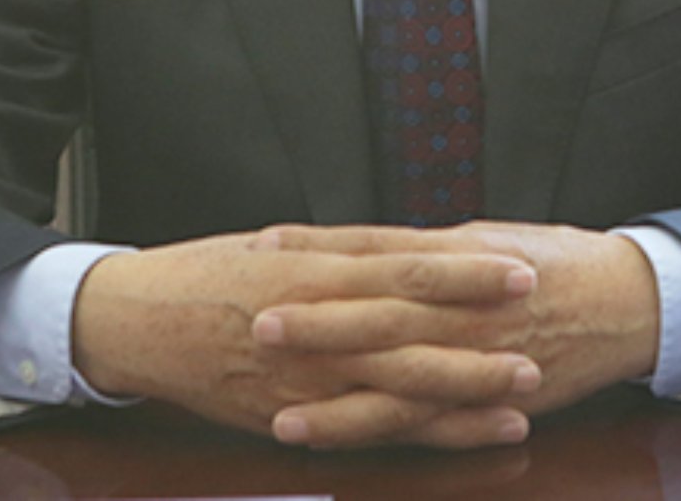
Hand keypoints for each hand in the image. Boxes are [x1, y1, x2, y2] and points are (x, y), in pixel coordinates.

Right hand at [68, 230, 545, 448]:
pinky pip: (366, 428)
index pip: (405, 264)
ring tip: (524, 391)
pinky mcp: (292, 414)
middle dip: (481, 327)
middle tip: (543, 324)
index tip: (519, 262)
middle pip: (412, 325)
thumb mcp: (277, 249)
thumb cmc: (208, 277)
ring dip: (464, 388)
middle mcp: (316, 321)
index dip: (465, 268)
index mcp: (316, 269)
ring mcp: (305, 375)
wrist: (138, 321)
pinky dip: (418, 432)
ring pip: (397, 384)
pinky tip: (462, 433)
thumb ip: (340, 254)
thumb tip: (401, 246)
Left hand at [246, 221, 659, 443]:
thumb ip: (423, 248)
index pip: (375, 249)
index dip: (318, 249)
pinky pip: (435, 426)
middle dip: (317, 323)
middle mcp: (464, 309)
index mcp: (456, 257)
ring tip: (281, 417)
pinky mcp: (493, 401)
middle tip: (257, 322)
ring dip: (339, 406)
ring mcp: (478, 361)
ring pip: (401, 387)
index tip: (264, 245)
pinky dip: (389, 437)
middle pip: (380, 314)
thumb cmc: (552, 262)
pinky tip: (351, 448)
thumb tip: (361, 249)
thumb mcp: (484, 237)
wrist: (625, 304)